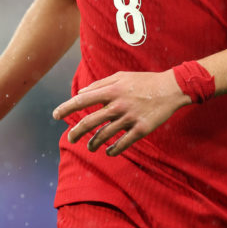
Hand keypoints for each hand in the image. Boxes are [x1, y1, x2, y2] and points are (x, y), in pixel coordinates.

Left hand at [52, 70, 189, 156]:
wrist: (171, 88)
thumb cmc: (144, 81)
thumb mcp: (121, 76)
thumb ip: (100, 84)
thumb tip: (81, 93)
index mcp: (112, 90)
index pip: (83, 100)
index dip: (66, 108)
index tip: (55, 115)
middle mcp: (118, 105)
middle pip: (90, 122)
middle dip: (76, 132)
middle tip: (70, 138)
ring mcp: (129, 118)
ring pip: (104, 136)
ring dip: (94, 144)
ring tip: (90, 147)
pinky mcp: (141, 129)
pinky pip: (122, 144)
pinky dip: (113, 151)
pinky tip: (108, 152)